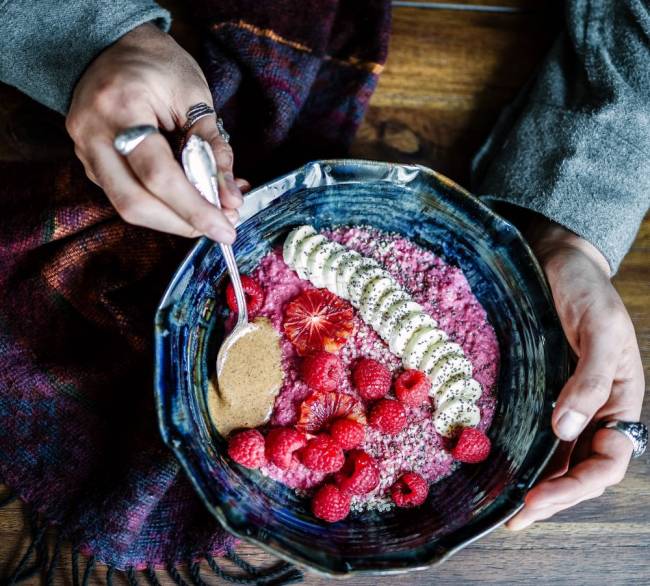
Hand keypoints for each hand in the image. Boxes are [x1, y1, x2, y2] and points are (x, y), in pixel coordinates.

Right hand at [66, 23, 245, 242]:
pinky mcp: (90, 163)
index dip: (194, 209)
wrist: (112, 45)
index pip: (158, 175)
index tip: (226, 229)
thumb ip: (214, 150)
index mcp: (121, 107)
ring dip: (173, 219)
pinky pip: (125, 196)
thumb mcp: (196, 98)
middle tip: (222, 225)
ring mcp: (85, 151)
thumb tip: (231, 199)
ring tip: (211, 212)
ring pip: (127, 207)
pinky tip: (188, 198)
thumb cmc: (159, 65)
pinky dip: (161, 205)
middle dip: (183, 223)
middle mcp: (93, 133)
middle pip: (135, 203)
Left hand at [507, 222, 644, 529]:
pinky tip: (505, 467)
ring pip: (561, 456)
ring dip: (540, 485)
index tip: (536, 500)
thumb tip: (566, 430)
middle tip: (516, 520)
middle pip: (582, 468)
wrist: (560, 261)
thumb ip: (591, 379)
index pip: (607, 461)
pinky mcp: (544, 388)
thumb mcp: (600, 330)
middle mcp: (596, 409)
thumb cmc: (588, 292)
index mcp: (622, 402)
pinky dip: (527, 454)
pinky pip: (539, 430)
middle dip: (554, 498)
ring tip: (510, 510)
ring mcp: (570, 401)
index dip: (575, 487)